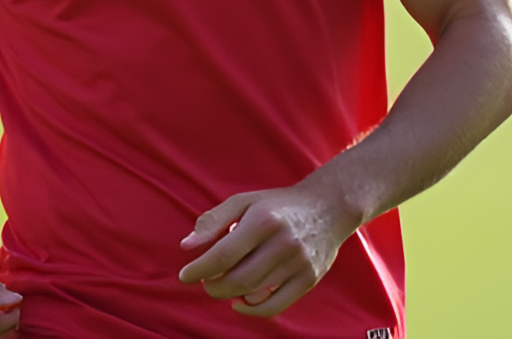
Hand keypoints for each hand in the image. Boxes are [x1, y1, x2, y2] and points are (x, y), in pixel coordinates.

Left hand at [177, 170, 358, 317]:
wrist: (327, 207)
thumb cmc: (277, 205)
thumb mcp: (244, 201)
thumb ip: (214, 221)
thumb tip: (187, 246)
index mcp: (263, 220)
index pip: (224, 254)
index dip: (200, 268)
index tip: (184, 275)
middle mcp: (283, 242)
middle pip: (238, 279)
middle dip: (213, 286)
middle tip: (205, 281)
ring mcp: (298, 263)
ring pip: (255, 293)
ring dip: (231, 294)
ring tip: (222, 284)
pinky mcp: (309, 279)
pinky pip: (275, 306)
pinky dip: (253, 310)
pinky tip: (241, 301)